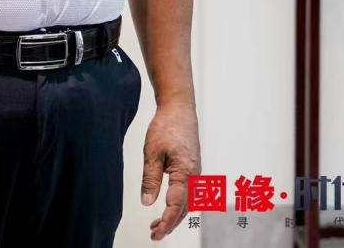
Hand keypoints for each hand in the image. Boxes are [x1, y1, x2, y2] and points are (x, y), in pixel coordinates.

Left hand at [141, 102, 200, 240]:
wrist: (179, 109)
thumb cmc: (166, 127)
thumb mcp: (152, 152)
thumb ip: (150, 179)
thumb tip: (147, 202)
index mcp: (185, 172)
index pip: (176, 205)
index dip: (166, 221)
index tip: (156, 232)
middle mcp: (195, 176)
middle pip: (185, 208)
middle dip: (170, 223)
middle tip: (154, 234)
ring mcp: (196, 173)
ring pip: (188, 203)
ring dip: (174, 216)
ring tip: (156, 225)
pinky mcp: (193, 170)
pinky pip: (189, 193)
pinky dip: (178, 205)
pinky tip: (166, 207)